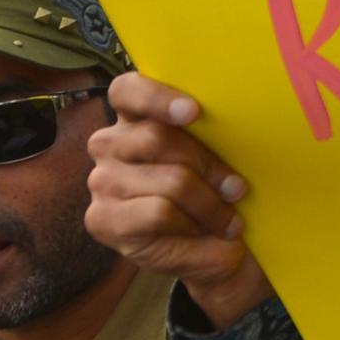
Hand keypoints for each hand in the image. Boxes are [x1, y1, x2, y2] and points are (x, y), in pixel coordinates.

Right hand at [86, 74, 272, 327]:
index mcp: (136, 116)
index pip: (128, 90)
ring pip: (168, 181)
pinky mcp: (102, 219)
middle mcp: (109, 144)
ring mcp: (101, 182)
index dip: (157, 97)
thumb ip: (215, 136)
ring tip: (229, 220)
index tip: (194, 112)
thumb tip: (238, 127)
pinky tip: (204, 235)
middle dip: (209, 165)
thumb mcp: (221, 158)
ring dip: (209, 204)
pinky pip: (157, 214)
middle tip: (239, 189)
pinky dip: (192, 226)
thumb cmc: (217, 191)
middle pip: (158, 138)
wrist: (215, 248)